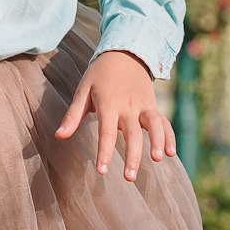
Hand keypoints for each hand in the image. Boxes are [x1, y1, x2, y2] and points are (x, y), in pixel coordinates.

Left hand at [54, 49, 175, 181]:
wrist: (125, 52)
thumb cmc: (100, 75)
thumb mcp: (83, 90)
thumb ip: (73, 115)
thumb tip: (59, 136)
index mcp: (109, 103)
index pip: (107, 131)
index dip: (105, 152)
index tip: (102, 171)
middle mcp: (128, 106)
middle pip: (133, 133)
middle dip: (132, 156)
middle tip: (129, 178)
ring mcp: (144, 105)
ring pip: (153, 125)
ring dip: (157, 142)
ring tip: (157, 159)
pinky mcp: (153, 106)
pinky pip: (163, 122)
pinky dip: (169, 136)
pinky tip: (171, 153)